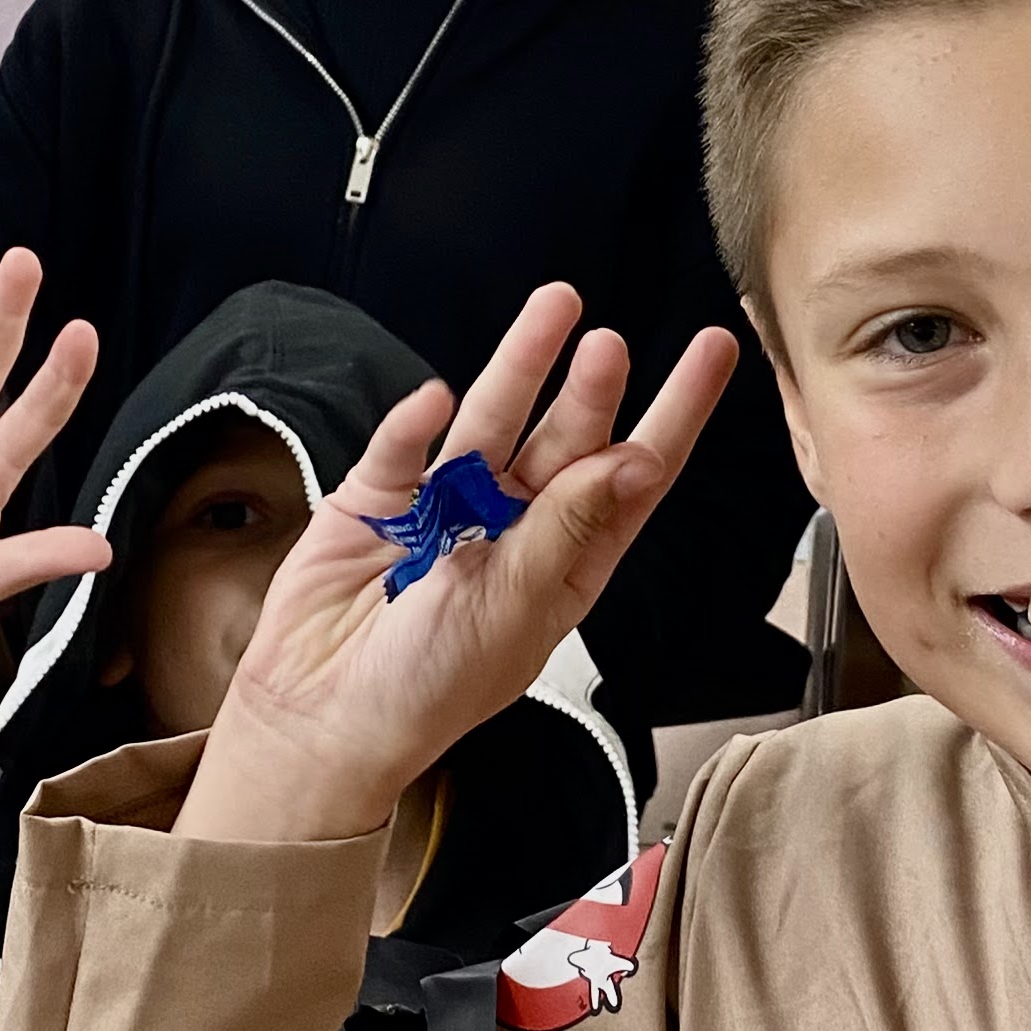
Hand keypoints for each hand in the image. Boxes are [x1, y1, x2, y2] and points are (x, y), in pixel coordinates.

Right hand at [181, 285, 736, 849]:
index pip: (631, 476)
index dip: (674, 414)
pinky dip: (417, 420)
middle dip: (592, 387)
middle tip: (609, 344)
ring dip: (521, 366)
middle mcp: (512, 526)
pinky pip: (404, 445)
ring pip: (492, 421)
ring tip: (553, 312)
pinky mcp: (378, 498)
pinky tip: (435, 400)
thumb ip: (568, 527)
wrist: (320, 718)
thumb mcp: (514, 609)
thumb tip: (635, 460)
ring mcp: (444, 506)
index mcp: (563, 564)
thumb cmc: (426, 690)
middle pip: (566, 438)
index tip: (710, 354)